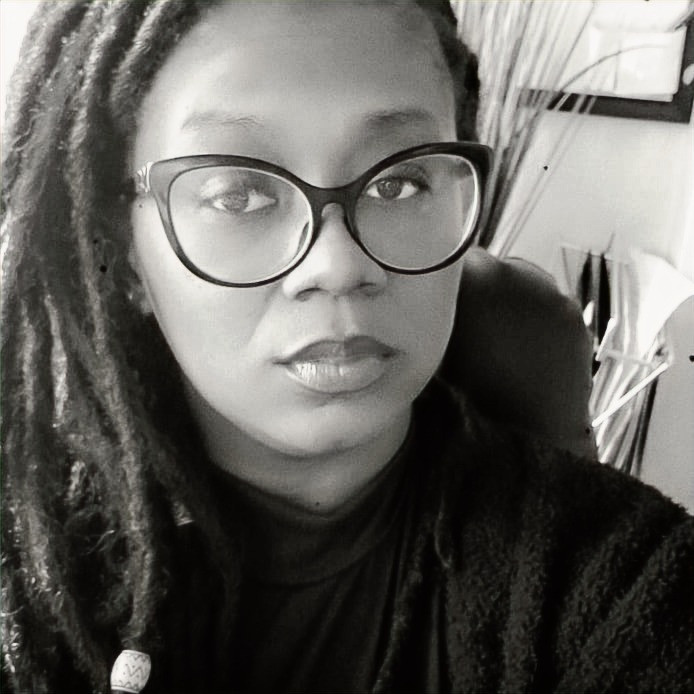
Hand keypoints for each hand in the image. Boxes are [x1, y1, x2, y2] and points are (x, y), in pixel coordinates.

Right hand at [441, 248, 595, 456]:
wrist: (529, 431)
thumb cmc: (471, 394)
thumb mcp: (432, 349)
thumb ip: (429, 316)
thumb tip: (424, 303)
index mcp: (471, 276)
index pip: (450, 259)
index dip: (442, 280)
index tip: (438, 298)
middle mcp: (512, 271)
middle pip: (487, 268)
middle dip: (479, 289)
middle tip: (470, 323)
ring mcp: (548, 290)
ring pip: (520, 284)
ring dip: (509, 302)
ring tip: (501, 341)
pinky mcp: (573, 312)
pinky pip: (548, 304)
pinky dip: (536, 319)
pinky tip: (526, 349)